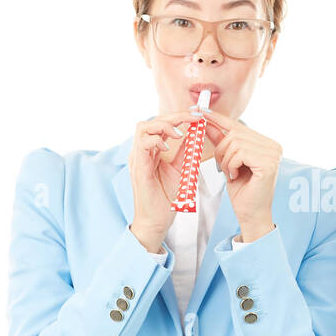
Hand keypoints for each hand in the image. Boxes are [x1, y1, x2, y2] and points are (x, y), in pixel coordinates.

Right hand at [126, 111, 200, 250]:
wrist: (157, 221)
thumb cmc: (166, 198)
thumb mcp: (182, 169)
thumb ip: (186, 152)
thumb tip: (196, 134)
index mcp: (151, 150)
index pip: (162, 124)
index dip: (179, 117)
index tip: (197, 115)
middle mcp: (142, 152)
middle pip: (152, 121)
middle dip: (175, 116)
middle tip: (194, 118)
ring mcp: (138, 159)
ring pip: (143, 127)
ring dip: (164, 125)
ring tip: (180, 133)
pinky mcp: (138, 168)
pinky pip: (141, 145)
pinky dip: (155, 140)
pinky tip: (167, 146)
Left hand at [192, 108, 279, 240]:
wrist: (250, 214)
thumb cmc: (242, 191)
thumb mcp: (227, 161)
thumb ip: (220, 141)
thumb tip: (206, 122)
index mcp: (266, 143)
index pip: (238, 125)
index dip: (217, 118)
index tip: (199, 111)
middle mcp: (273, 145)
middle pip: (235, 133)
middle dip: (221, 150)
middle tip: (222, 167)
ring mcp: (273, 153)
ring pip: (235, 143)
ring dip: (226, 160)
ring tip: (232, 174)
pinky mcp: (268, 163)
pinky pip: (239, 153)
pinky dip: (231, 165)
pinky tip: (236, 176)